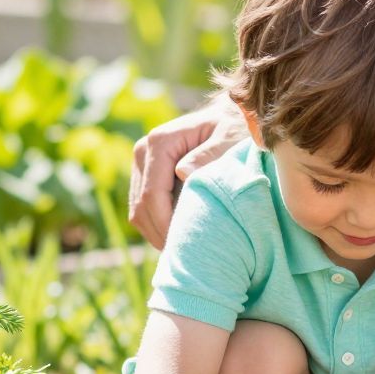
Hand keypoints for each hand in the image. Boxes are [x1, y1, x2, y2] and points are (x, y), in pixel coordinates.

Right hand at [129, 98, 246, 248]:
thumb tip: (183, 173)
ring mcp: (141, 163)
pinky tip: (184, 232)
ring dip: (159, 233)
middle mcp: (144, 150)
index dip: (166, 225)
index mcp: (161, 142)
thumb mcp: (231, 139)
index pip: (151, 195)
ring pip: (138, 212)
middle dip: (161, 235)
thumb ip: (211, 154)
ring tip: (189, 246)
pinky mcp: (145, 174)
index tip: (188, 247)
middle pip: (140, 208)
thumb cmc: (237, 129)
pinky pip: (143, 209)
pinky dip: (159, 225)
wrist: (232, 117)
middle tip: (190, 256)